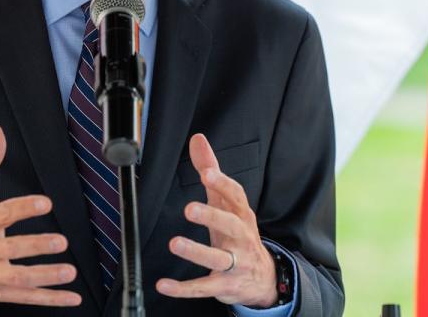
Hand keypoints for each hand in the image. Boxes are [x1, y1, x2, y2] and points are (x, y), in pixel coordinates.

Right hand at [0, 126, 81, 314]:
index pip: (4, 214)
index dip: (24, 208)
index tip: (45, 203)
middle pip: (13, 249)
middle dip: (37, 246)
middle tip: (61, 242)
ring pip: (22, 278)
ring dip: (47, 276)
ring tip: (68, 271)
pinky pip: (26, 297)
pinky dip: (50, 299)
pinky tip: (71, 297)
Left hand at [156, 133, 278, 306]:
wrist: (264, 277)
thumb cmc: (238, 232)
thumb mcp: (227, 202)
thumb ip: (211, 170)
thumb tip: (198, 139)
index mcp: (241, 214)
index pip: (235, 196)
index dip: (222, 184)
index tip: (207, 173)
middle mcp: (241, 237)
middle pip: (230, 225)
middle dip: (212, 217)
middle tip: (189, 208)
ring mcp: (235, 263)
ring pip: (218, 258)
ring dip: (197, 252)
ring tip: (175, 243)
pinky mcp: (225, 285)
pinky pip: (204, 287)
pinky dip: (184, 288)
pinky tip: (164, 284)